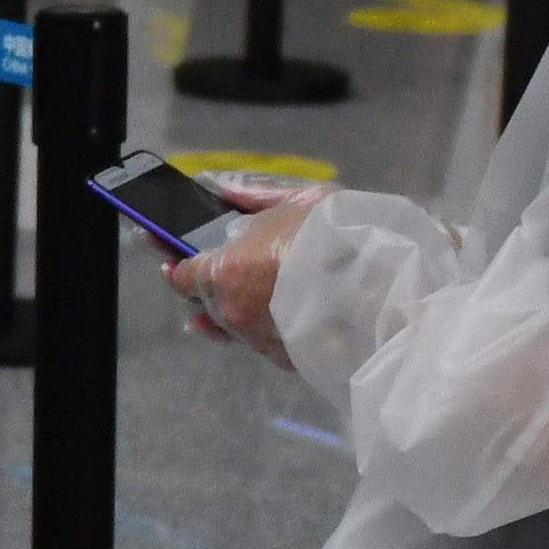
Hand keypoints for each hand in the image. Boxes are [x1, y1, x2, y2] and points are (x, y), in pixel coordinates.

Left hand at [170, 177, 316, 369]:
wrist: (382, 288)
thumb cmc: (335, 236)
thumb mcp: (296, 200)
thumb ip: (253, 197)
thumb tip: (222, 190)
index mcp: (224, 273)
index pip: (182, 275)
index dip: (174, 262)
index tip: (165, 251)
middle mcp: (233, 313)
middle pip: (204, 303)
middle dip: (202, 285)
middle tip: (206, 269)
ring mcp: (258, 340)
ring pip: (233, 326)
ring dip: (231, 310)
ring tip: (238, 295)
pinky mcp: (286, 359)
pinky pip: (264, 339)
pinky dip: (265, 325)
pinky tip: (275, 313)